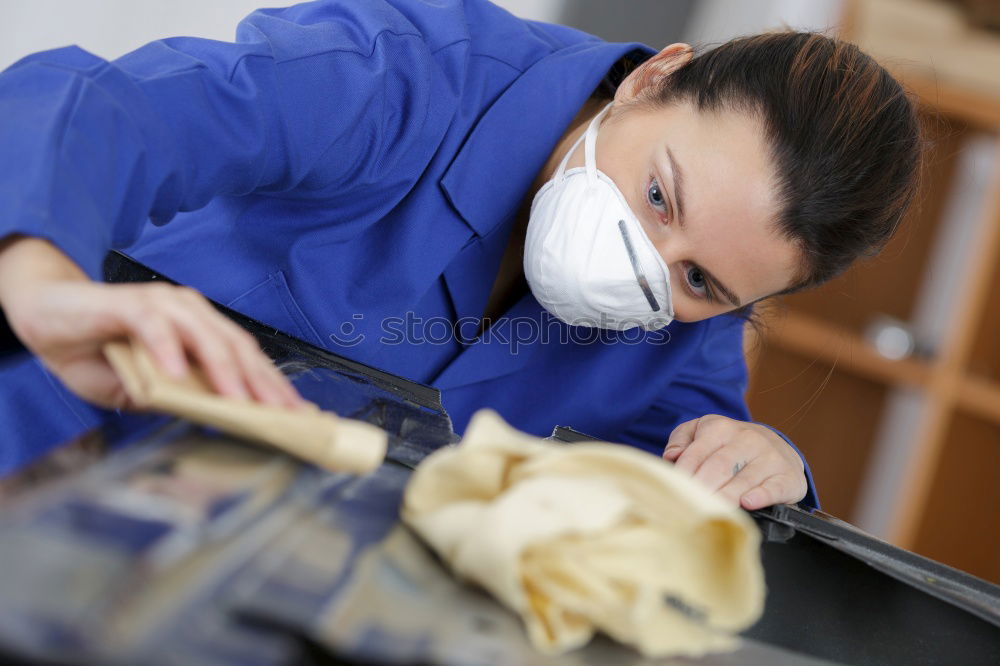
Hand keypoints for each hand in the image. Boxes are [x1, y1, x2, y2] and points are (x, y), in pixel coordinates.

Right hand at [0, 236, 302, 410]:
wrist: (45, 317)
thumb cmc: (97, 351)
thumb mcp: (142, 388)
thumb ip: (174, 398)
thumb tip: (210, 417)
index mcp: (202, 331)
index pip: (247, 359)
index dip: (273, 385)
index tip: (296, 413)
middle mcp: (191, 313)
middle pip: (238, 347)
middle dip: (262, 383)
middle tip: (280, 413)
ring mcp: (163, 305)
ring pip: (205, 335)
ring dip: (223, 370)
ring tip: (239, 401)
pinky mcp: (128, 303)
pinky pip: (154, 325)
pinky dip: (167, 349)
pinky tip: (176, 373)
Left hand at [662, 414, 806, 509]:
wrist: (779, 447)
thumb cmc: (730, 444)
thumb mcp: (704, 431)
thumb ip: (682, 439)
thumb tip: (671, 456)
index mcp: (721, 427)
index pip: (696, 453)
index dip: (683, 474)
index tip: (674, 491)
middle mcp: (747, 438)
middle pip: (718, 467)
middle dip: (702, 488)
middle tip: (689, 506)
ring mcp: (769, 457)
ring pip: (743, 479)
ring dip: (725, 497)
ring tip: (710, 510)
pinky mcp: (787, 477)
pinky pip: (772, 488)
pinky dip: (760, 496)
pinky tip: (746, 503)